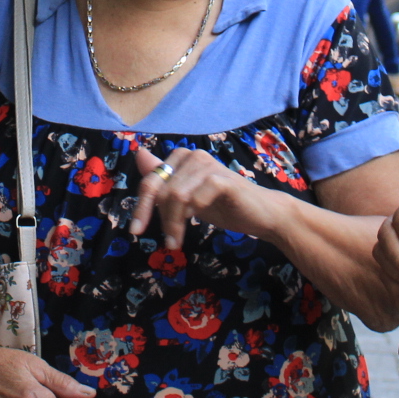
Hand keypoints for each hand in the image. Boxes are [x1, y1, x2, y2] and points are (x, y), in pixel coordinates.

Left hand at [128, 146, 278, 249]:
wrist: (262, 214)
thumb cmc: (224, 205)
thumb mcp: (187, 198)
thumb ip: (164, 181)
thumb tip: (138, 155)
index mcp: (181, 157)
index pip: (150, 181)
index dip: (141, 207)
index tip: (136, 231)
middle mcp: (192, 155)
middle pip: (159, 189)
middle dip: (156, 217)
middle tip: (165, 242)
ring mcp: (207, 165)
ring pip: (174, 196)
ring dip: (172, 223)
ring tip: (175, 242)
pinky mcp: (221, 179)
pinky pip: (193, 200)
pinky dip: (186, 219)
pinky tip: (189, 230)